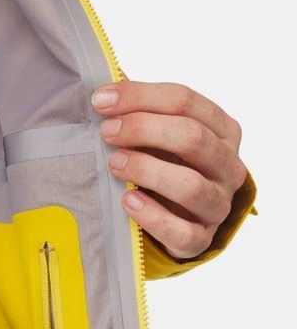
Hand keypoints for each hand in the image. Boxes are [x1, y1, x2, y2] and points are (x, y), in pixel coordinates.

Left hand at [92, 81, 246, 259]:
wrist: (177, 222)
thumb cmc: (166, 168)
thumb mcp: (159, 136)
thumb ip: (140, 111)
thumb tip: (104, 88)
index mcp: (223, 130)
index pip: (185, 101)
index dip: (140, 97)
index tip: (101, 101)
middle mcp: (228, 166)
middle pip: (192, 138)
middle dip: (144, 129)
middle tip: (107, 132)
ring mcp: (218, 205)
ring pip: (191, 186)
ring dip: (147, 170)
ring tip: (115, 164)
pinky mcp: (201, 240)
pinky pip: (182, 232)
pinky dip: (153, 216)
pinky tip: (128, 201)